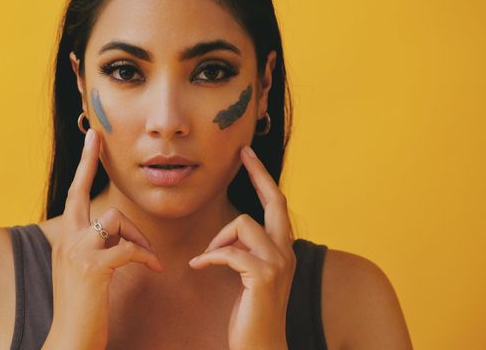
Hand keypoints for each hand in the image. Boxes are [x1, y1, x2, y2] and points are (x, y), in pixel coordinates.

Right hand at [46, 128, 162, 349]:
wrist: (69, 341)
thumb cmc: (83, 308)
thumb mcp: (83, 271)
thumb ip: (94, 246)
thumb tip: (112, 229)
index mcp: (65, 240)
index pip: (73, 196)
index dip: (82, 167)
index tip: (90, 140)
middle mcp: (66, 240)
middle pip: (79, 192)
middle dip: (87, 162)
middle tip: (96, 138)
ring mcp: (77, 253)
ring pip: (115, 220)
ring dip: (140, 237)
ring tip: (150, 258)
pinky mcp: (92, 268)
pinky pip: (128, 248)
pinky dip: (145, 256)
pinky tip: (153, 269)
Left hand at [188, 145, 295, 349]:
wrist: (260, 347)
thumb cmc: (251, 313)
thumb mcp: (250, 275)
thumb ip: (246, 251)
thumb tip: (230, 232)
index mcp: (283, 249)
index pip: (277, 205)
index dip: (264, 178)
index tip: (249, 155)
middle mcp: (286, 252)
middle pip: (275, 200)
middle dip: (259, 173)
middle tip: (243, 153)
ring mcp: (278, 263)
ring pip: (243, 224)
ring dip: (219, 239)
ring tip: (207, 258)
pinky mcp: (263, 277)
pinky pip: (229, 252)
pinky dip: (209, 256)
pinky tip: (198, 267)